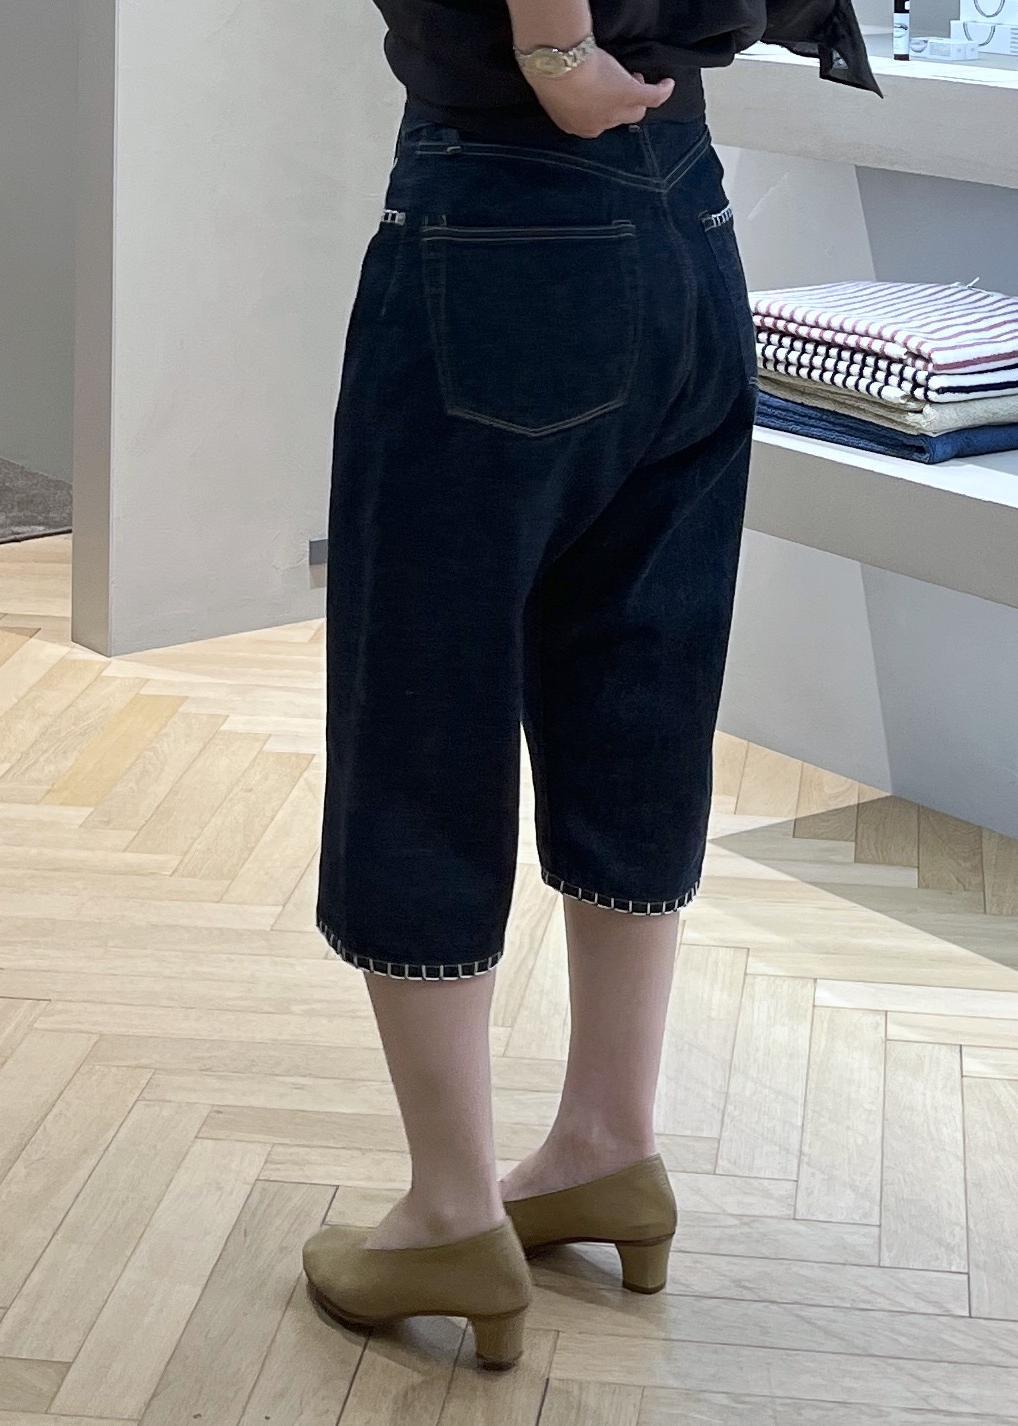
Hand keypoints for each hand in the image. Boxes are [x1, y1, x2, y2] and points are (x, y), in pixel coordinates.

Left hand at [524, 47, 674, 137]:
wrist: (559, 70)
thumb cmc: (549, 76)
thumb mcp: (553, 90)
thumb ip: (561, 94)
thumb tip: (563, 86)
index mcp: (577, 125)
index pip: (594, 121)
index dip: (600, 108)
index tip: (600, 94)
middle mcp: (598, 125)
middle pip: (616, 120)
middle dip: (619, 106)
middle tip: (619, 86)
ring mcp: (616, 112)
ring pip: (635, 111)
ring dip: (638, 98)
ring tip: (635, 80)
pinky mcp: (630, 94)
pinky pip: (652, 97)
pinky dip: (662, 91)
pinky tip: (668, 84)